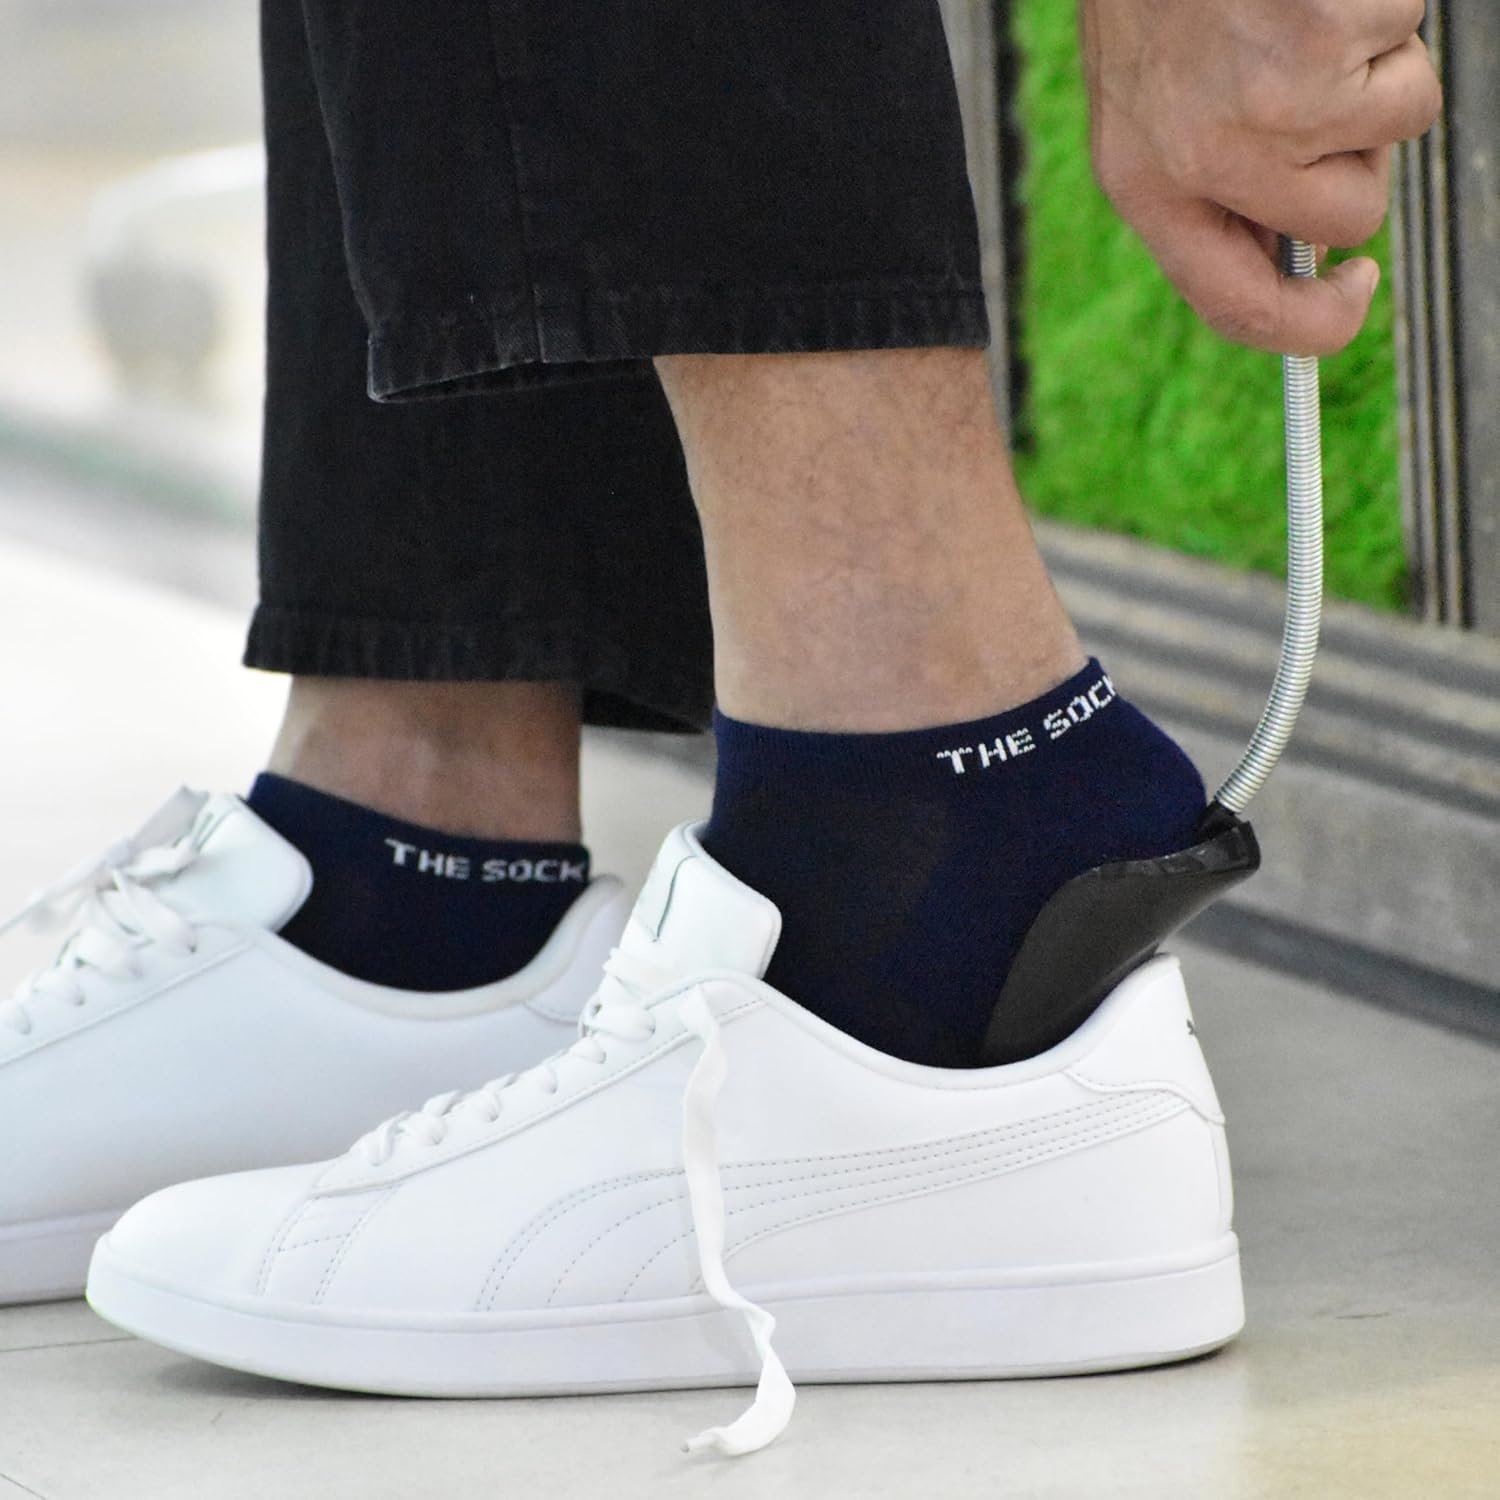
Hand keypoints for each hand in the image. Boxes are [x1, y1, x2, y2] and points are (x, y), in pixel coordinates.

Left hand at [1082, 0, 1442, 354]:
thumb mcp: (1148, 107)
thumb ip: (1213, 187)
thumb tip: (1301, 257)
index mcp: (1147, 189)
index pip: (1237, 307)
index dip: (1312, 324)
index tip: (1353, 293)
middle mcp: (1207, 159)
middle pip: (1352, 215)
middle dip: (1363, 152)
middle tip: (1316, 78)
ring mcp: (1272, 98)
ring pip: (1401, 118)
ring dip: (1380, 61)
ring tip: (1306, 10)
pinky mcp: (1326, 32)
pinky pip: (1408, 35)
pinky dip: (1385, 0)